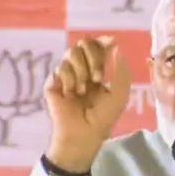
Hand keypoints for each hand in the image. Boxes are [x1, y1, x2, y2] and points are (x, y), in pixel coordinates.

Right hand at [44, 36, 132, 172]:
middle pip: (84, 44)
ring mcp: (66, 75)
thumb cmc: (103, 118)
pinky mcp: (53, 82)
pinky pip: (61, 67)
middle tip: (97, 77)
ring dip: (81, 69)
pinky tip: (71, 94)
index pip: (97, 47)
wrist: (83, 134)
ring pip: (71, 52)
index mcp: (97, 71)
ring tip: (83, 90)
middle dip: (94, 57)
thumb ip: (122, 72)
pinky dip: (69, 79)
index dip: (102, 41)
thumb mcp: (120, 95)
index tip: (110, 41)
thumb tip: (116, 47)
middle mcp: (81, 70)